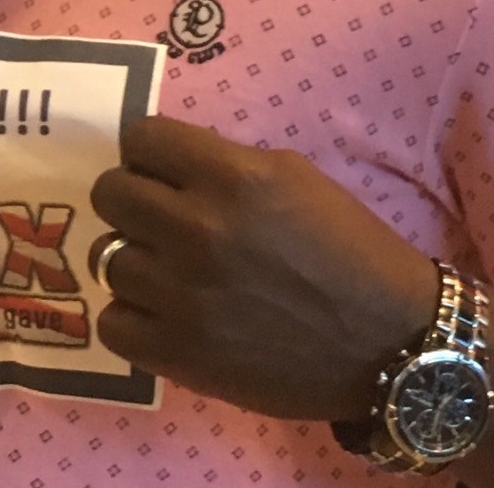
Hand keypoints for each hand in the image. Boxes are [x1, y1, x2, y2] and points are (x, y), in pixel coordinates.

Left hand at [89, 116, 437, 421]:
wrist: (389, 343)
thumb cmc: (348, 250)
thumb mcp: (292, 177)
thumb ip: (224, 163)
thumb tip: (167, 164)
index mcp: (232, 177)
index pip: (140, 138)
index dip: (150, 152)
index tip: (163, 170)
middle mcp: (199, 230)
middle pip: (110, 193)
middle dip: (132, 199)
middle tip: (159, 219)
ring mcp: (184, 295)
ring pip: (105, 258)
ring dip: (135, 261)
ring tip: (167, 272)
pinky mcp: (181, 354)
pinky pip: (112, 324)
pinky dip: (131, 319)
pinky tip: (162, 315)